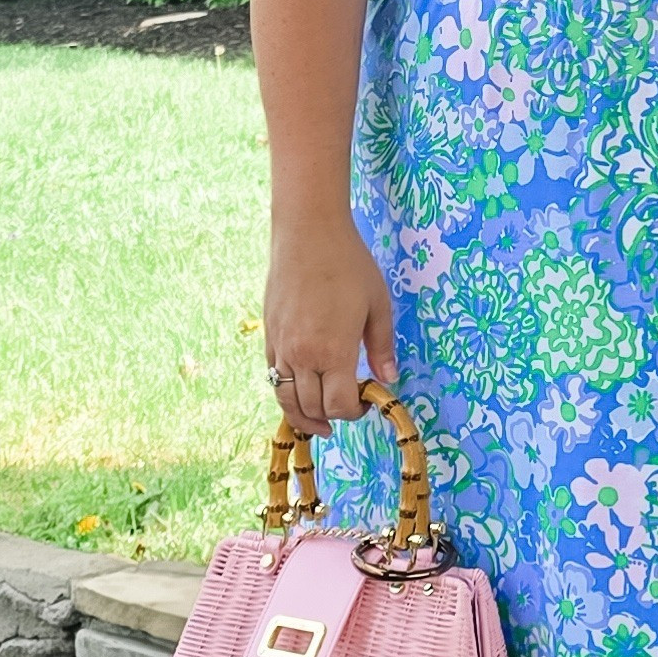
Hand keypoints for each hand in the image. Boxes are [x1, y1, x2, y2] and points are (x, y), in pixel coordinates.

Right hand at [264, 211, 394, 435]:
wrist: (307, 233)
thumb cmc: (348, 264)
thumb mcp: (377, 304)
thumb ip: (382, 346)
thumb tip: (388, 379)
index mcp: (333, 352)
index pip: (339, 405)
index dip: (354, 413)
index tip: (367, 402)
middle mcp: (302, 356)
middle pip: (313, 408)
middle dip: (332, 417)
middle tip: (349, 409)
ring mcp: (281, 347)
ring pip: (286, 399)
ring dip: (305, 416)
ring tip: (320, 423)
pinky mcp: (269, 336)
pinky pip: (273, 377)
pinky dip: (286, 393)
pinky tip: (300, 392)